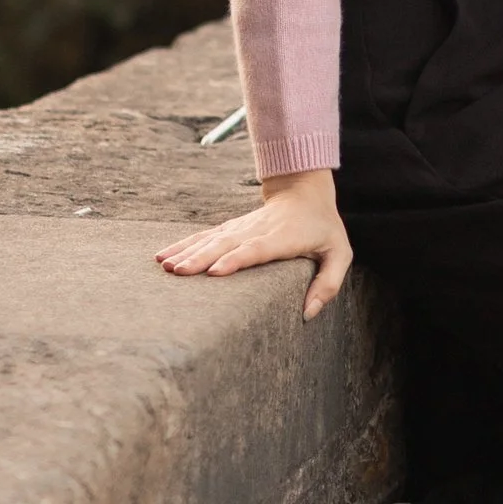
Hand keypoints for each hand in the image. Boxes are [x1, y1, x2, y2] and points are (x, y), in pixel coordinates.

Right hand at [157, 169, 351, 320]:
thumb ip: (328, 283)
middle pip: (226, 244)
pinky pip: (204, 237)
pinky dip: (183, 245)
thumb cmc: (323, 228)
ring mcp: (240, 228)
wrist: (304, 190)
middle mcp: (257, 231)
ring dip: (187, 252)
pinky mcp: (230, 229)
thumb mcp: (339, 253)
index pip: (257, 249)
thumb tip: (308, 313)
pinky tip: (163, 255)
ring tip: (166, 266)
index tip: (215, 272)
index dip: (236, 259)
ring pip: (211, 239)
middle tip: (179, 272)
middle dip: (201, 258)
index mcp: (283, 238)